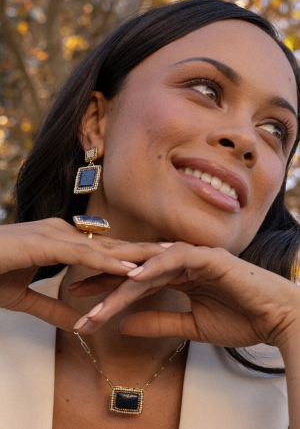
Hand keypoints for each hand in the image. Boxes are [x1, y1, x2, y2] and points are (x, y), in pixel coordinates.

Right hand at [0, 218, 162, 330]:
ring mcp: (60, 236)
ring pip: (109, 247)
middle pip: (117, 245)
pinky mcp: (50, 243)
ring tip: (171, 257)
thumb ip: (53, 308)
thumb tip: (77, 322)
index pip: (108, 250)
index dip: (135, 254)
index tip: (160, 258)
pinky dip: (111, 263)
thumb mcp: (27, 297)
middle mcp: (67, 235)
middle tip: (180, 251)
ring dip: (140, 253)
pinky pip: (87, 255)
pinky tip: (133, 270)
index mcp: (65, 243)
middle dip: (149, 249)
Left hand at [79, 243, 299, 350]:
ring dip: (123, 278)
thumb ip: (158, 322)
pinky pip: (177, 259)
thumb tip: (124, 325)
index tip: (84, 304)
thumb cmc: (240, 320)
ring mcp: (194, 257)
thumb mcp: (190, 327)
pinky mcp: (209, 257)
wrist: (276, 319)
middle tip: (76, 292)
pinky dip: (155, 266)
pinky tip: (133, 277)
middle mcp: (181, 263)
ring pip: (151, 265)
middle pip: (136, 270)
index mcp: (177, 277)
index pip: (136, 282)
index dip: (109, 291)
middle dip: (106, 281)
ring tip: (95, 290)